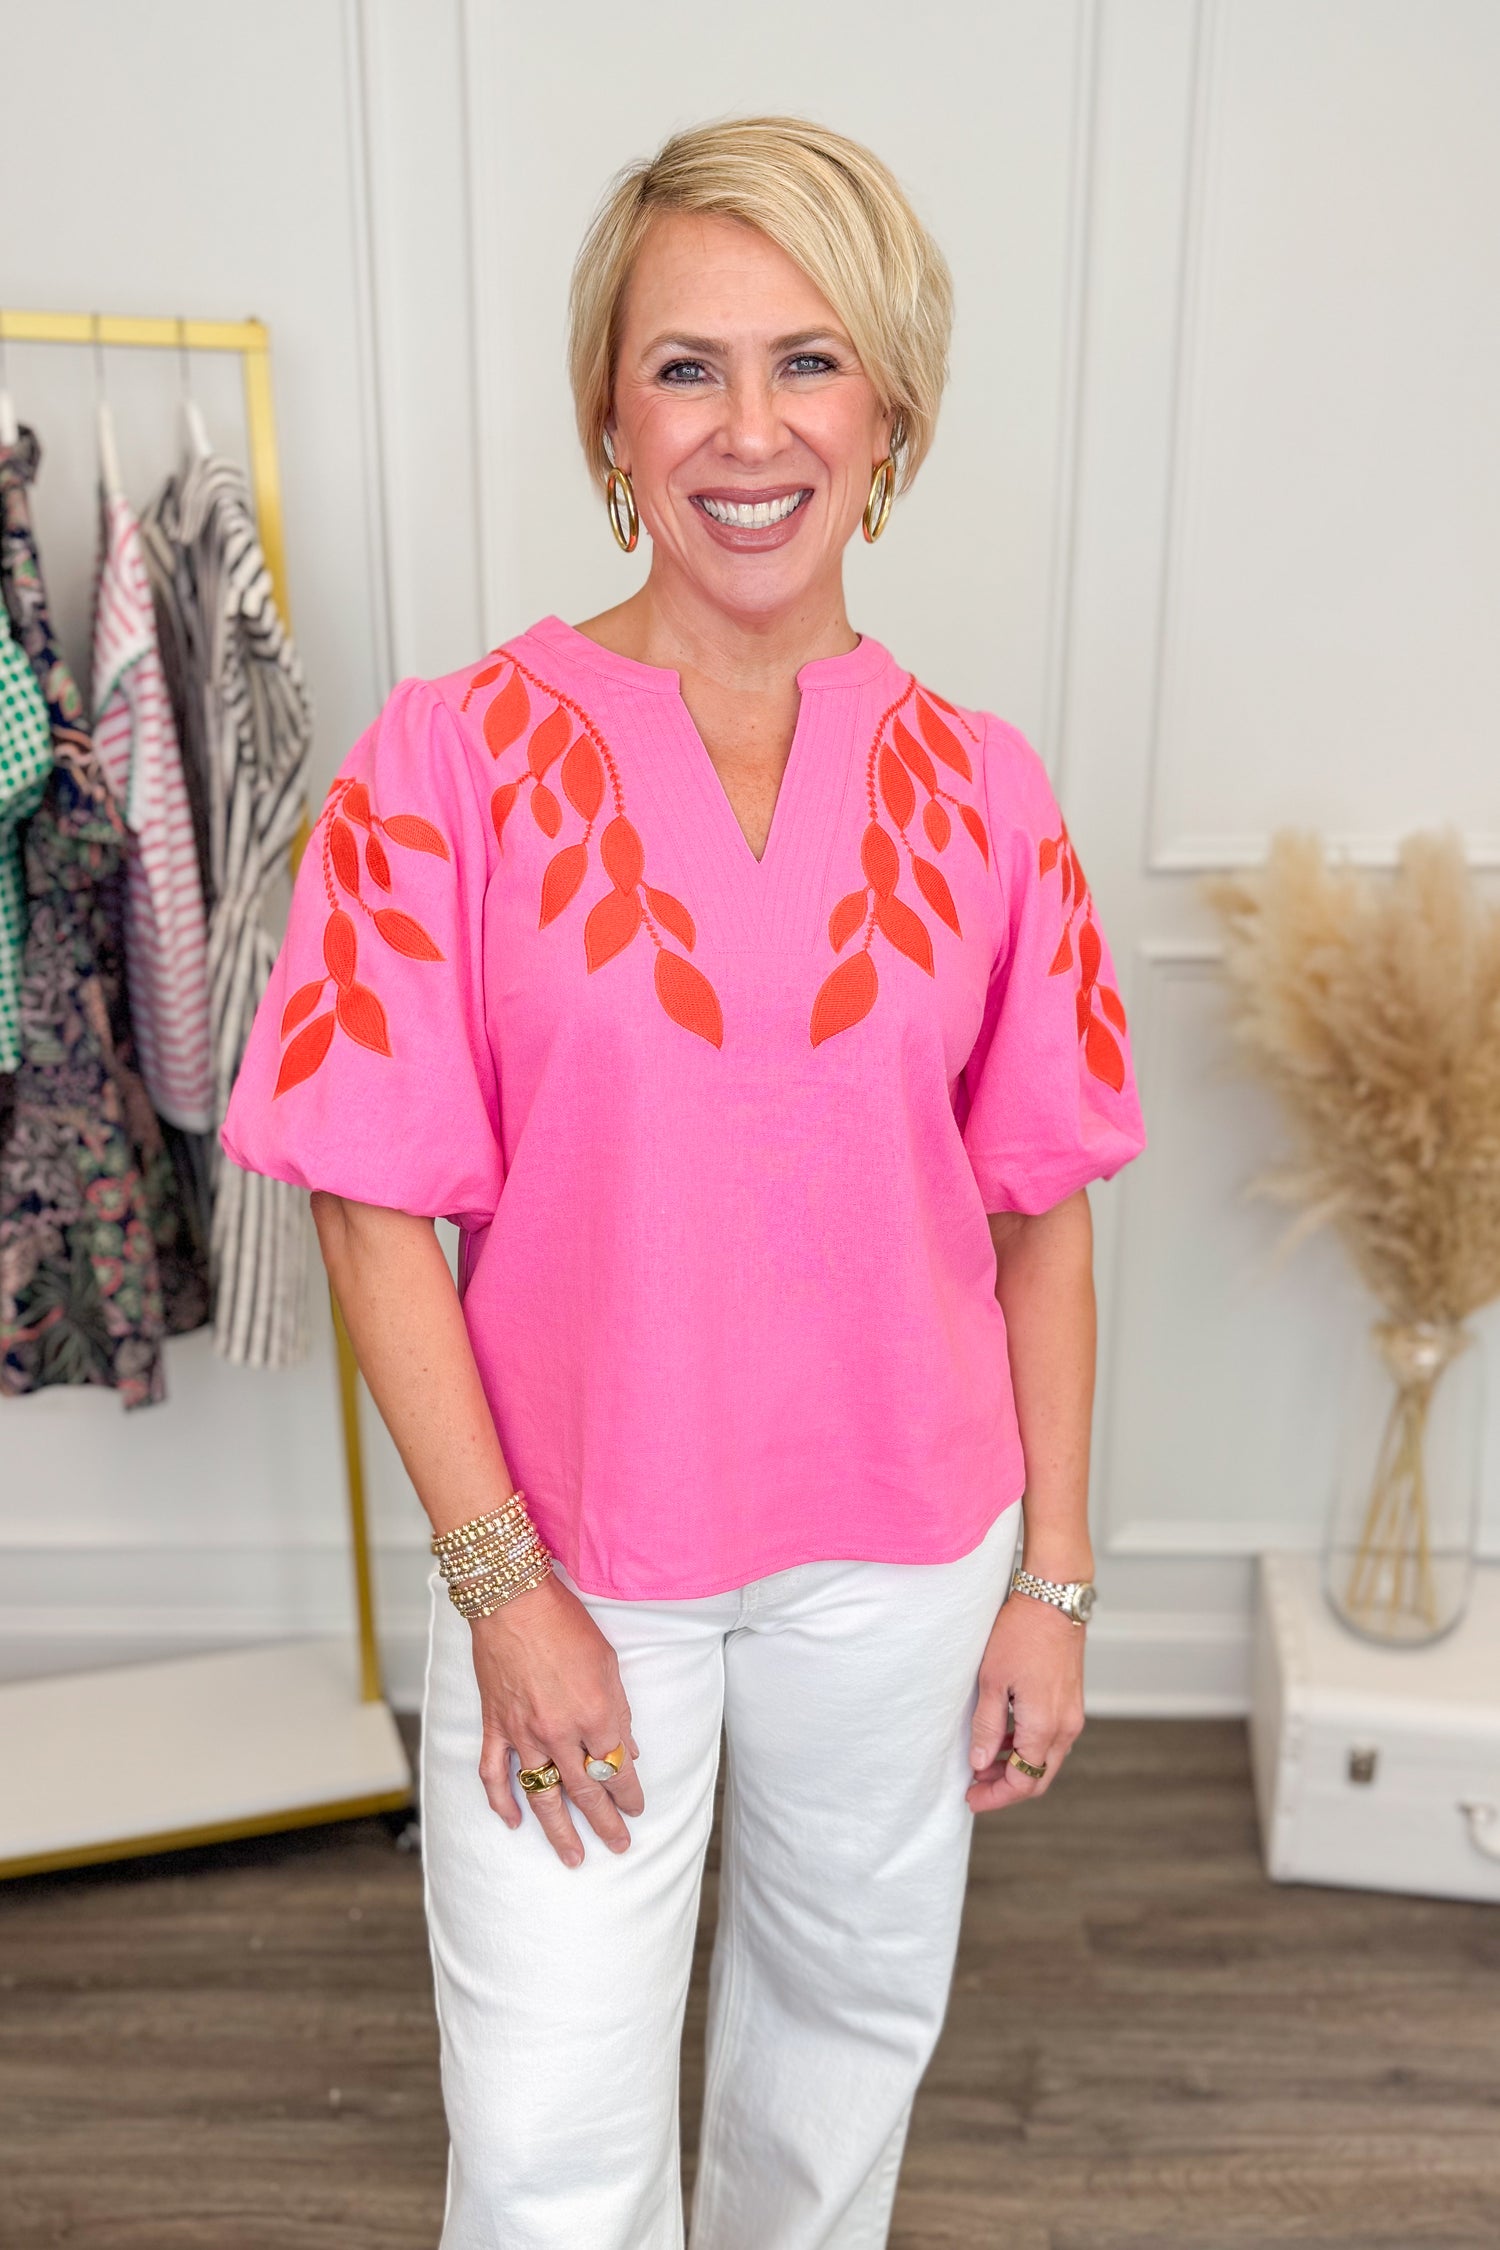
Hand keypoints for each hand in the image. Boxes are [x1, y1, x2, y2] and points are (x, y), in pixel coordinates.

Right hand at [468, 1572, 644, 1866]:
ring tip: (574, 1858)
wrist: (513, 1600)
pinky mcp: (496, 1726)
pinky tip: (513, 1823)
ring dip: (559, 1831)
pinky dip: (502, 1802)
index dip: (630, 1793)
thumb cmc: (566, 1624)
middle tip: (619, 1846)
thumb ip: (620, 1711)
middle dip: (606, 1823)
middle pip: (586, 1791)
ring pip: (543, 1795)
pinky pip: (495, 1775)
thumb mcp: (609, 1663)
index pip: (618, 1769)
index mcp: (595, 1714)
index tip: (638, 1809)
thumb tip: (629, 1750)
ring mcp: (524, 1733)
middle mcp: (560, 1732)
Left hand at [966, 1587, 1084, 1812]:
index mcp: (1045, 1727)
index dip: (996, 1797)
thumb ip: (988, 1727)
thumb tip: (980, 1764)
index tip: (971, 1798)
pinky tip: (1005, 1738)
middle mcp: (1065, 1727)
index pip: (1023, 1782)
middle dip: (1006, 1788)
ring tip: (983, 1762)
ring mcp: (1072, 1714)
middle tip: (975, 1787)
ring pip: (1046, 1760)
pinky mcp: (1071, 1702)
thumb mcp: (991, 1682)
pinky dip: (1028, 1748)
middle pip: (1038, 1778)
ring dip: (1017, 1767)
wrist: (1053, 1600)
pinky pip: (1052, 1739)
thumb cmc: (1020, 1634)